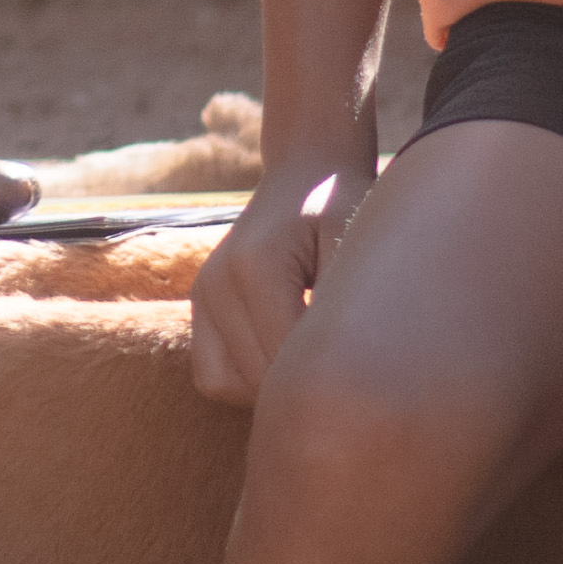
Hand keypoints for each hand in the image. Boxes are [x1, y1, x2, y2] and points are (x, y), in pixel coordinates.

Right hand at [186, 171, 340, 409]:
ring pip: (226, 385)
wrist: (306, 173)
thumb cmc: (341, 207)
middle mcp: (216, 282)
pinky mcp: (200, 307)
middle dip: (300, 386)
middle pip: (256, 376)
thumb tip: (346, 369)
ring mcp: (202, 295)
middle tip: (345, 377)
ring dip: (268, 390)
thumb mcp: (354, 244)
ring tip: (311, 364)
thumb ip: (343, 303)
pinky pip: (211, 376)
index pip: (285, 356)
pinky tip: (283, 360)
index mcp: (255, 265)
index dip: (326, 377)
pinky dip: (244, 382)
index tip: (362, 378)